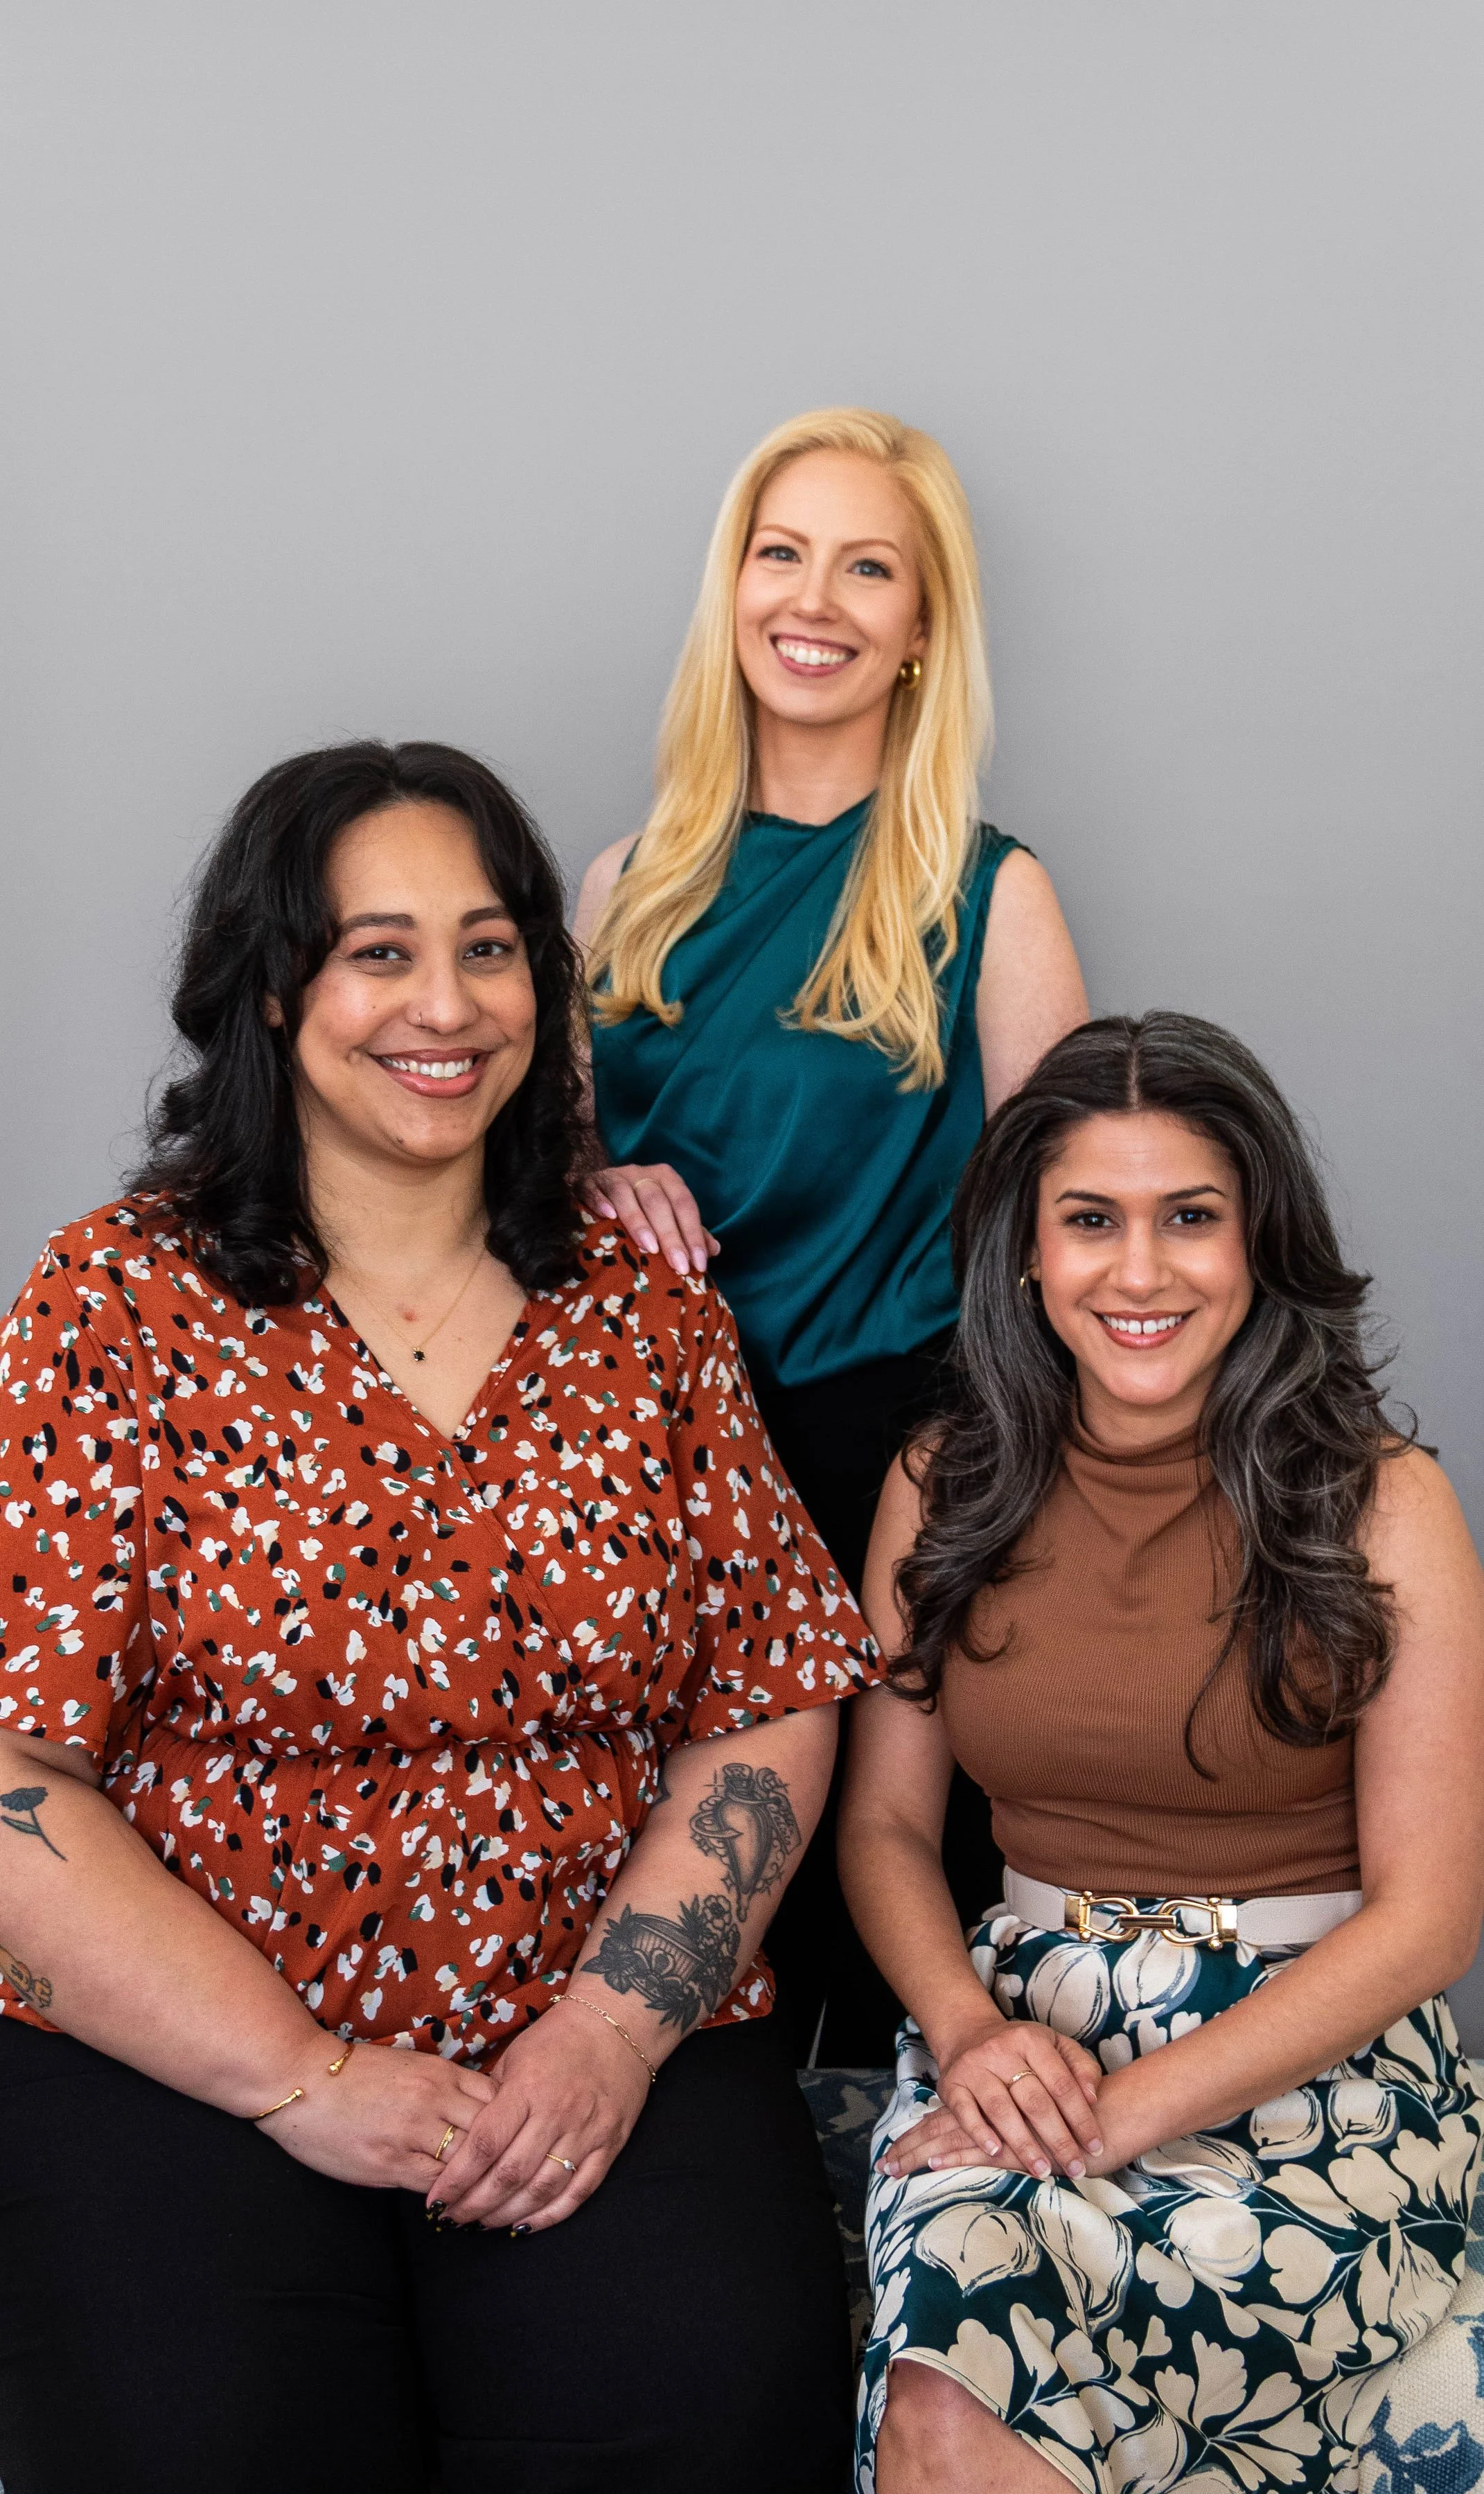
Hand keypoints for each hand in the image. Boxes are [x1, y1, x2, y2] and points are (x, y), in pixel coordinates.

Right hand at [260, 2037, 496, 2192]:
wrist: (302, 2081)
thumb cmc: (354, 2075)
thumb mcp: (409, 2068)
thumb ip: (443, 2089)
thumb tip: (474, 2115)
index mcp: (440, 2073)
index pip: (497, 2100)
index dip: (510, 2124)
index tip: (514, 2143)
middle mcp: (433, 2098)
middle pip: (491, 2132)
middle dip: (504, 2157)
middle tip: (513, 2179)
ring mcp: (413, 2131)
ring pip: (468, 2162)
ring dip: (480, 2183)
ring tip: (489, 2200)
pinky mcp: (390, 2162)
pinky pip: (436, 2185)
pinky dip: (450, 2198)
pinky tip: (454, 2206)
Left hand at [426, 1994, 652, 2231]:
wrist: (617, 2024)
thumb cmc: (558, 2037)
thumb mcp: (514, 2056)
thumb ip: (490, 2098)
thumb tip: (460, 2137)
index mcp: (527, 2088)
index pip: (485, 2145)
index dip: (457, 2179)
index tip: (436, 2200)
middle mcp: (557, 2114)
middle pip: (510, 2175)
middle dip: (475, 2205)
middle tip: (453, 2219)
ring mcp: (587, 2132)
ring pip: (542, 2190)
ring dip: (508, 2214)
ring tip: (483, 2224)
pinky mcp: (610, 2144)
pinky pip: (579, 2191)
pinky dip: (551, 2215)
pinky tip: (526, 2225)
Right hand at [584, 1164, 719, 1275]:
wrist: (599, 1189)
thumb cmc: (641, 1209)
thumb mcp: (668, 1217)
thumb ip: (690, 1231)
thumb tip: (714, 1250)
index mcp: (667, 1178)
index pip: (684, 1204)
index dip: (693, 1234)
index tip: (699, 1264)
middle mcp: (641, 1172)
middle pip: (658, 1202)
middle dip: (670, 1235)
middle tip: (678, 1265)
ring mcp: (614, 1176)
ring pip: (627, 1195)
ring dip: (638, 1221)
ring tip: (649, 1247)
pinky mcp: (589, 1182)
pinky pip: (595, 1190)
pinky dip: (601, 1202)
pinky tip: (607, 1218)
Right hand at [881, 2018, 1103, 2182]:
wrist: (968, 2033)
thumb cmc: (1021, 2049)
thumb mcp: (1055, 2045)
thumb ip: (1081, 2067)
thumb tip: (1093, 2098)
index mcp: (1032, 2040)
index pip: (1062, 2083)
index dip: (1081, 2118)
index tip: (1095, 2147)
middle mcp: (1001, 2051)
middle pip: (1034, 2101)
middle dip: (1058, 2139)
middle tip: (1076, 2169)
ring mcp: (974, 2067)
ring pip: (1001, 2110)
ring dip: (1023, 2144)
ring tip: (1043, 2171)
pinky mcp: (951, 2084)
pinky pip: (965, 2112)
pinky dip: (980, 2133)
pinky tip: (996, 2152)